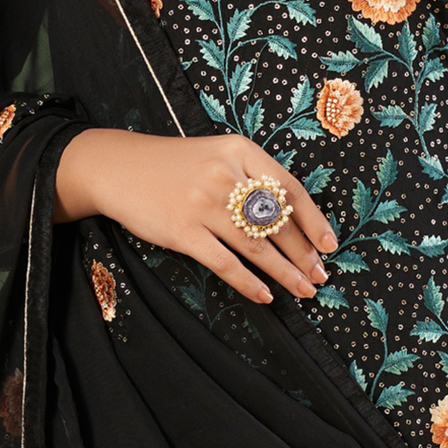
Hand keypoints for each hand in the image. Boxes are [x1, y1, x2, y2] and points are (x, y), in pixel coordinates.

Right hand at [55, 128, 336, 305]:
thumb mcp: (217, 156)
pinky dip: (248, 282)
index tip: (330, 245)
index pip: (290, 189)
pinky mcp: (183, 231)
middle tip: (320, 275)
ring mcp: (203, 204)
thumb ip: (251, 179)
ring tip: (303, 289)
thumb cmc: (174, 166)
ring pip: (257, 246)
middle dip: (303, 253)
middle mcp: (225, 176)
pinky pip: (225, 263)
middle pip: (278, 221)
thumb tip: (292, 221)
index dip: (314, 220)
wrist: (117, 168)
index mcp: (240, 152)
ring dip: (284, 272)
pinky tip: (264, 295)